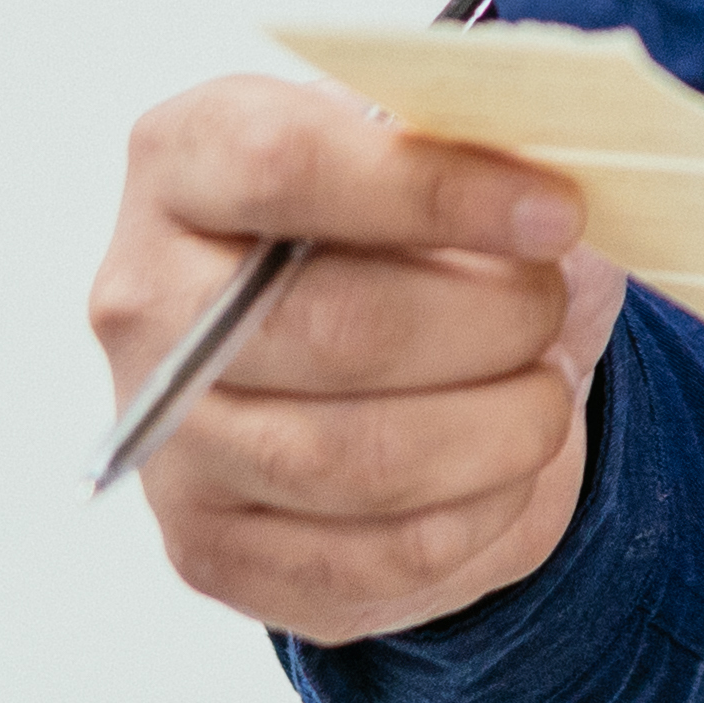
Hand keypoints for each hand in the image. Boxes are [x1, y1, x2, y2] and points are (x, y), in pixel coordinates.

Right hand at [92, 73, 624, 648]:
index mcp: (184, 159)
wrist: (358, 346)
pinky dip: (481, 513)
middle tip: (554, 305)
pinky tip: (513, 465)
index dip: (435, 189)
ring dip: (500, 428)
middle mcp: (146, 300)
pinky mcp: (212, 552)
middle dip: (490, 323)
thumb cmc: (396, 223)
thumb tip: (557, 187)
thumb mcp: (430, 148)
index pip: (284, 165)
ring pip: (361, 461)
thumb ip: (473, 144)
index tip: (557, 212)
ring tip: (546, 388)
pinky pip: (376, 558)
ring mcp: (167, 439)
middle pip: (336, 329)